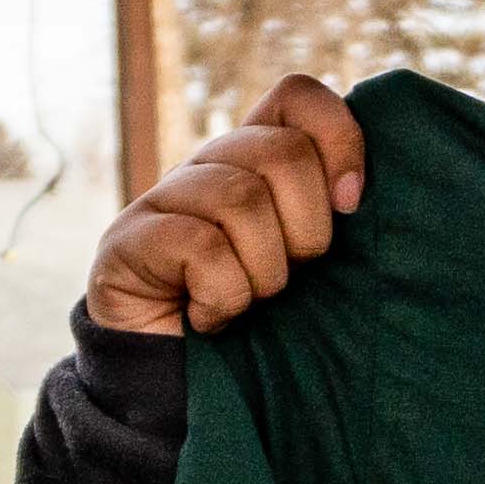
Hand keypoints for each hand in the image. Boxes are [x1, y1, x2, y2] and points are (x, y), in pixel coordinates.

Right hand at [81, 75, 362, 337]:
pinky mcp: (126, 240)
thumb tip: (358, 191)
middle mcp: (207, 165)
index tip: (351, 204)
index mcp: (254, 158)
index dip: (338, 137)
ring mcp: (160, 198)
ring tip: (248, 303)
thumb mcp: (306, 263)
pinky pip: (202, 248)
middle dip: (307, 229)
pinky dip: (223, 297)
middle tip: (292, 277)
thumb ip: (329, 215)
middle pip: (281, 151)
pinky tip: (208, 318)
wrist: (175, 388)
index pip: (296, 95)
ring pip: (240, 198)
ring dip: (264, 271)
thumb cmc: (256, 327)